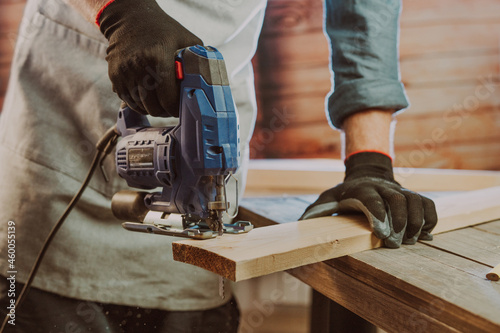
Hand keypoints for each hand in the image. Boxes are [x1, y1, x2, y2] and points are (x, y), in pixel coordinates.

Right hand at [98, 0, 202, 116]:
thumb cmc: (162, 30)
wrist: (130, 19)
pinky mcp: (115, 77)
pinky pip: (129, 102)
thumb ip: (199, 61)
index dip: (177, 109)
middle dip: (166, 111)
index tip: (183, 108)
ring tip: (162, 101)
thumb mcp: (186, 40)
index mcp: (158, 57)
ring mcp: (124, 73)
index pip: (168, 99)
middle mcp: (138, 66)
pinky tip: (149, 95)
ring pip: (141, 107)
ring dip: (153, 108)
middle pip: (154, 107)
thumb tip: (209, 83)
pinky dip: (140, 104)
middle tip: (174, 107)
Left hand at [300, 152, 437, 247]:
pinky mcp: (414, 197)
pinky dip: (430, 220)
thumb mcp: (327, 199)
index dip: (378, 216)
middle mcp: (384, 188)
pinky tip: (424, 235)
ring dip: (416, 223)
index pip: (371, 200)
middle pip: (397, 199)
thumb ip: (315, 210)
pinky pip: (429, 205)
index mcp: (361, 189)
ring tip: (410, 241)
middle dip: (399, 222)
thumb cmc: (345, 194)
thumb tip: (300, 223)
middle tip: (395, 243)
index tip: (381, 235)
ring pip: (416, 202)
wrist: (368, 175)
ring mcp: (401, 191)